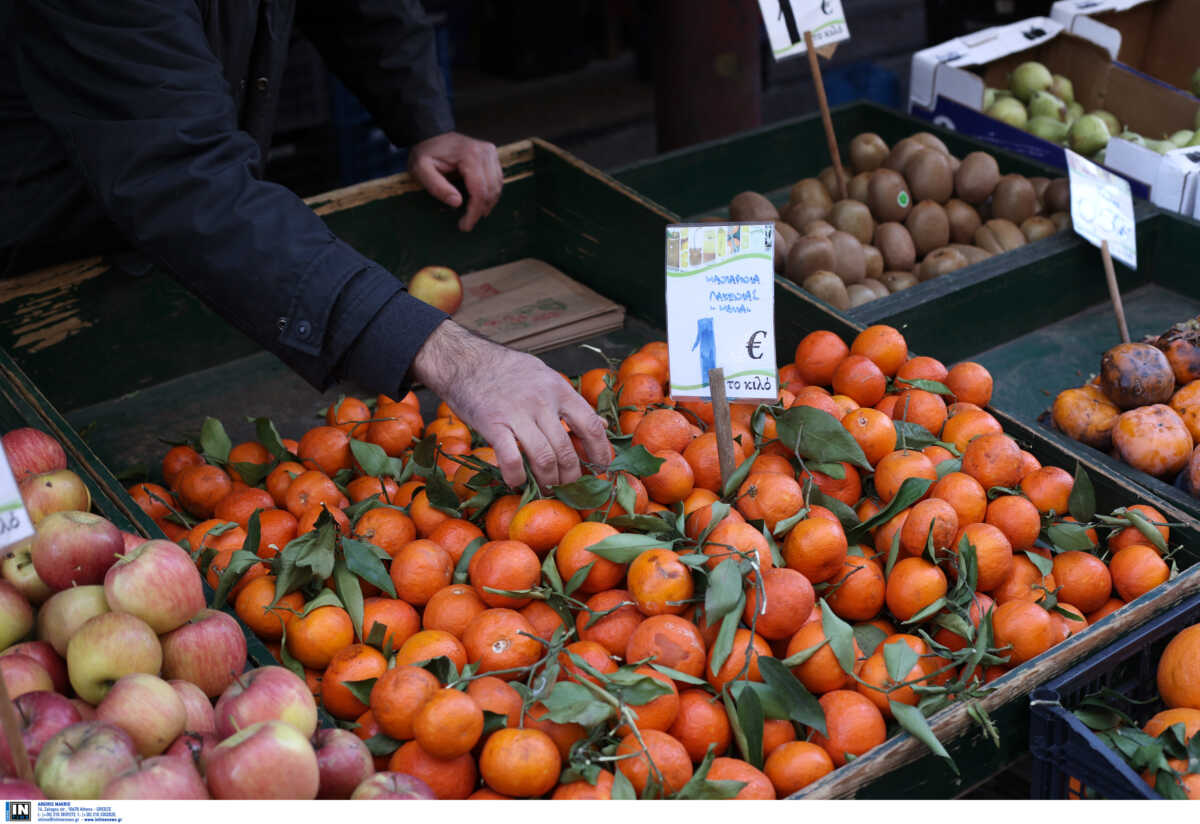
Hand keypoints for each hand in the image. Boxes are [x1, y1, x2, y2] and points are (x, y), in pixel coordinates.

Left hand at [408, 132, 502, 231]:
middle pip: (491, 190)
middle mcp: (485, 152)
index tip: (465, 226)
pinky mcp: (492, 155)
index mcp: (470, 155)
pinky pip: (497, 179)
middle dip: (480, 211)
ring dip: (487, 204)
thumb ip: (436, 186)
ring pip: (497, 186)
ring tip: (472, 214)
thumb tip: (457, 203)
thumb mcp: (421, 169)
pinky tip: (479, 202)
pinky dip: (490, 194)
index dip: (474, 212)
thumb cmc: (425, 152)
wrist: (431, 133)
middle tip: (466, 224)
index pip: (479, 190)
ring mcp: (491, 152)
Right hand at [411, 320, 611, 488]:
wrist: (466, 360)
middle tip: (569, 488)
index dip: (601, 451)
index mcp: (559, 389)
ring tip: (548, 489)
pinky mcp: (493, 424)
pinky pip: (511, 459)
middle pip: (566, 449)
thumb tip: (603, 426)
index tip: (603, 468)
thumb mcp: (546, 377)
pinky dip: (517, 477)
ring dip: (548, 481)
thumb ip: (571, 403)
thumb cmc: (508, 371)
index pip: (590, 425)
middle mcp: (542, 401)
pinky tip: (518, 482)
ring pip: (543, 458)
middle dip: (571, 476)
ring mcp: (517, 413)